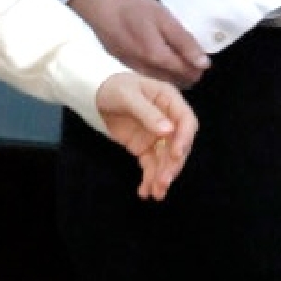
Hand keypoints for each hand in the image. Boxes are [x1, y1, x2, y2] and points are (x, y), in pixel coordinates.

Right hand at [69, 0, 206, 87]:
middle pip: (177, 81)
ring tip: (178, 59)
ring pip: (163, 82)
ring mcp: (135, 71)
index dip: (199, 68)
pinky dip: (160, 73)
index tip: (202, 59)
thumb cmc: (133, 10)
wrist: (100, 11)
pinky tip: (160, 60)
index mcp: (159, 58)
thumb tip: (204, 63)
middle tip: (192, 58)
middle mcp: (147, 71)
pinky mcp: (127, 69)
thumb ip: (184, 42)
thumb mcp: (164, 19)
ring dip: (175, 75)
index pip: (188, 73)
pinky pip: (150, 77)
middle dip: (188, 74)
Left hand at [95, 72, 196, 200]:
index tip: (176, 155)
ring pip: (166, 159)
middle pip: (178, 145)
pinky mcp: (145, 147)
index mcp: (169, 100)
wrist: (95, 94)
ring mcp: (157, 135)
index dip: (184, 139)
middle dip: (172, 165)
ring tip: (156, 193)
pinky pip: (151, 165)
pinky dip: (149, 179)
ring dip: (162, 176)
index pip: (186, 122)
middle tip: (164, 181)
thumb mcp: (128, 96)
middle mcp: (168, 119)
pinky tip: (145, 192)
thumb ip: (147, 113)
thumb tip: (167, 131)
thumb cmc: (113, 87)